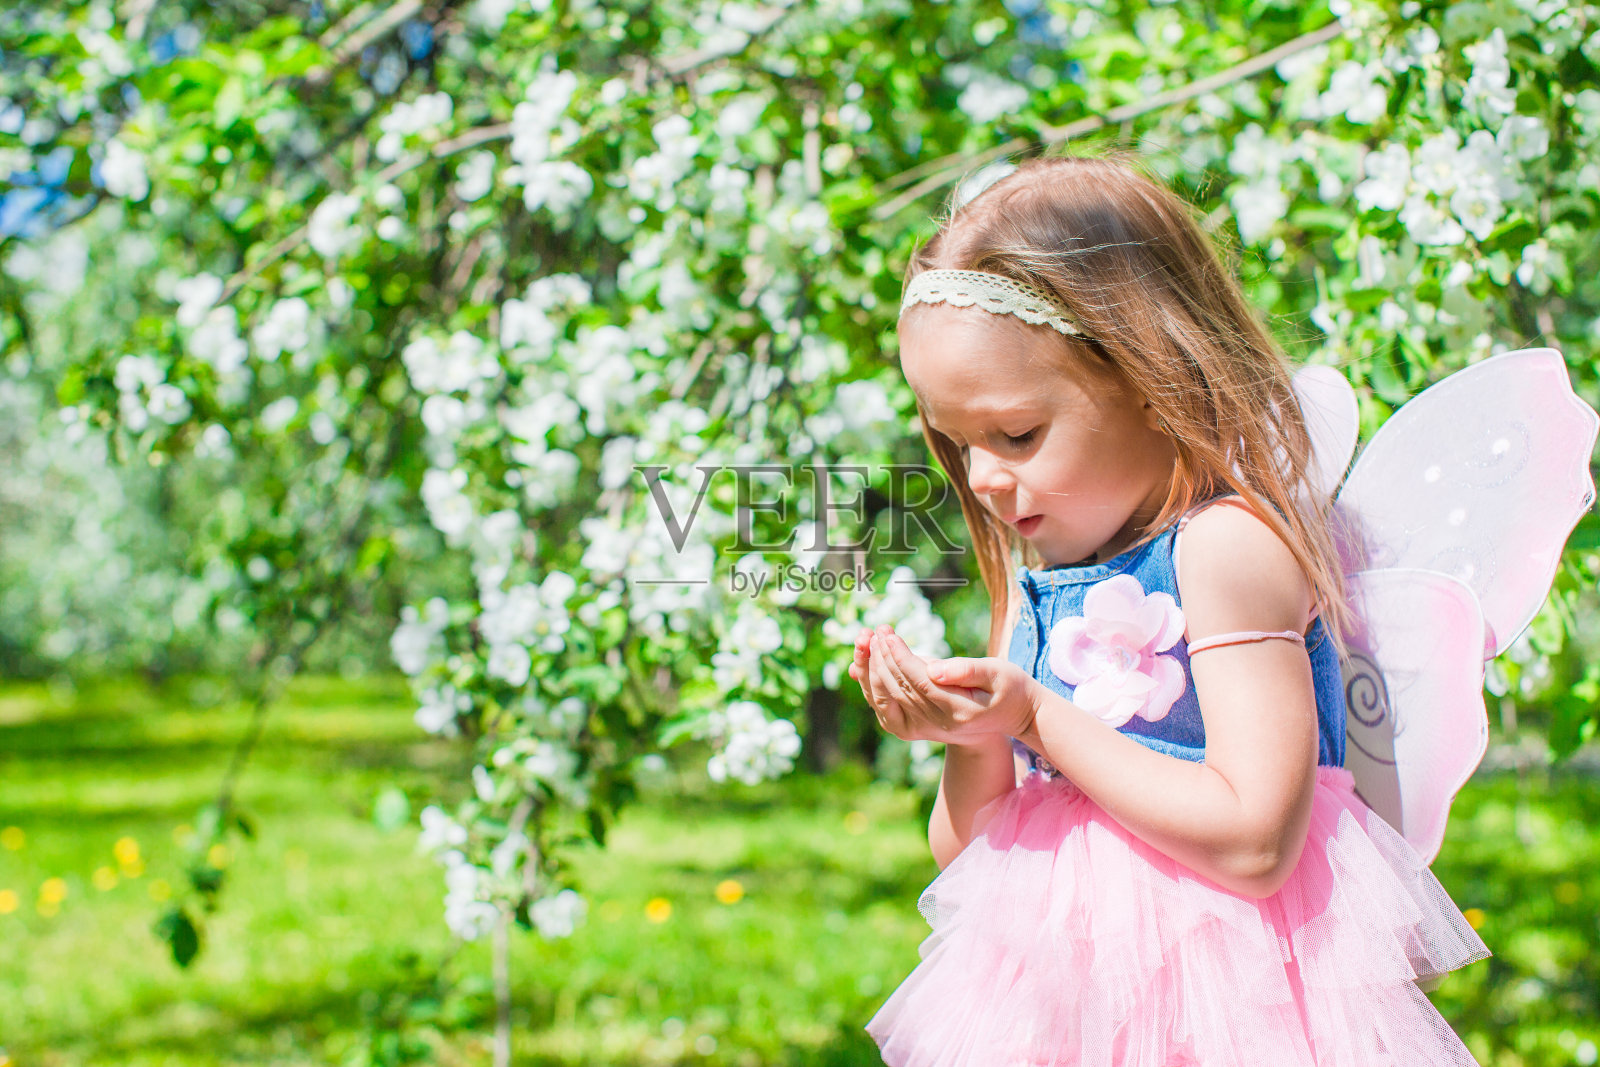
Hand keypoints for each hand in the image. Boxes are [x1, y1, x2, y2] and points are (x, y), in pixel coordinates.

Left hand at [855, 624, 1041, 743]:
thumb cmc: (1009, 687)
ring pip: (888, 699)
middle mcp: (937, 723)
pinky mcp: (916, 727)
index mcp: (958, 709)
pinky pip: (887, 707)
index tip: (887, 634)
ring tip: (865, 640)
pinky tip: (859, 667)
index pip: (919, 681)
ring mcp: (925, 728)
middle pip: (899, 689)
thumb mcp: (999, 673)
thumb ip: (968, 670)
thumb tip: (933, 669)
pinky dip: (871, 687)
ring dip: (871, 670)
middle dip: (881, 658)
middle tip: (873, 631)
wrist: (1012, 717)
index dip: (900, 657)